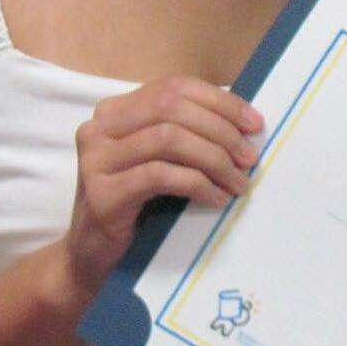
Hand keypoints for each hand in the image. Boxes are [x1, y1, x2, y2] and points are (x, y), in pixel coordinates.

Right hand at [64, 76, 262, 298]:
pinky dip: (196, 184)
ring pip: (168, 138)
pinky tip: (216, 199)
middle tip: (249, 158)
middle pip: (172, 108)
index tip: (254, 124)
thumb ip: (186, 136)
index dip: (219, 102)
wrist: (92, 258)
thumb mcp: (160, 162)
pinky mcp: (102, 193)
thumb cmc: (136, 208)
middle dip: (220, 130)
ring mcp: (96, 159)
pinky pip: (159, 176)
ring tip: (237, 182)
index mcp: (116, 111)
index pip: (174, 87)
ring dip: (213, 158)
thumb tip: (244, 126)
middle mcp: (100, 127)